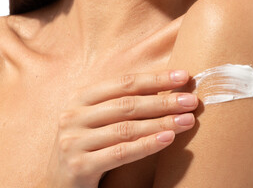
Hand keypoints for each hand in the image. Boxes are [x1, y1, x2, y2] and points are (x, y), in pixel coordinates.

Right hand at [40, 69, 197, 187]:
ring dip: (162, 123)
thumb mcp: (99, 119)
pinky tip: (168, 138)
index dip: (155, 78)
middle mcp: (73, 116)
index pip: (124, 83)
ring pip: (127, 128)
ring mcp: (74, 141)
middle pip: (128, 104)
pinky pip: (121, 153)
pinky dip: (147, 145)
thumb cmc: (89, 144)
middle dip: (164, 101)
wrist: (60, 181)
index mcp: (81, 98)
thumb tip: (164, 89)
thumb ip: (122, 104)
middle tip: (191, 101)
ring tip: (187, 120)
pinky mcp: (80, 166)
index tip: (183, 76)